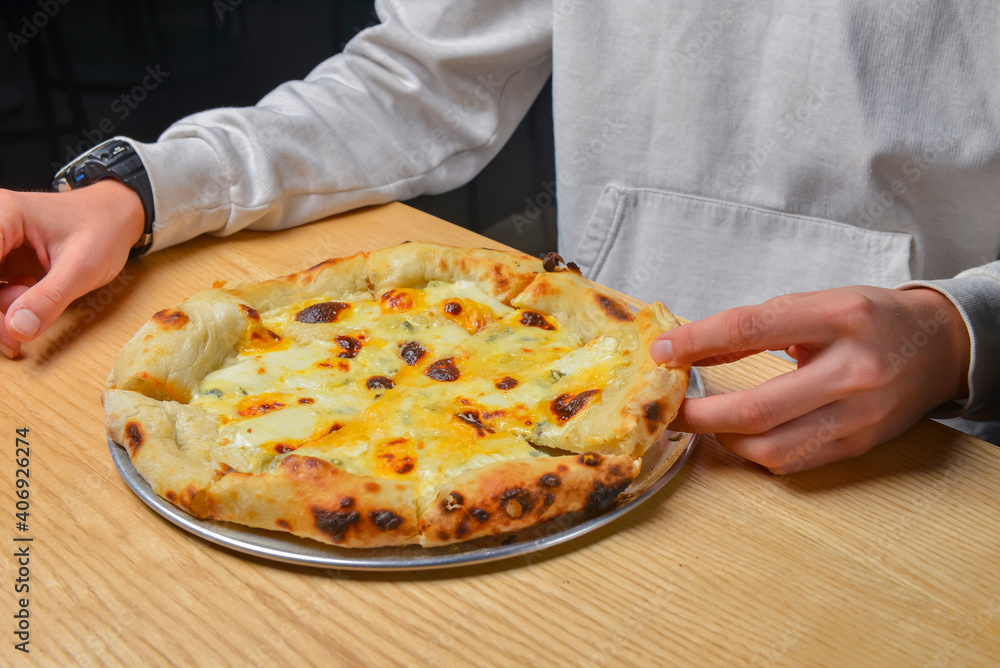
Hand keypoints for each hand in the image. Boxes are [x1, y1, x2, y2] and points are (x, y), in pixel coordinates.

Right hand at [0, 180, 144, 357]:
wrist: (117, 218)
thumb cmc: (103, 231)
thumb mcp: (82, 268)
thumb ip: (49, 299)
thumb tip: (16, 330)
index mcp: (2, 216)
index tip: (4, 331)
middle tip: (13, 337)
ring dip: (1, 308)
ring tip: (32, 297)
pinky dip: (5, 304)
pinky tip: (29, 294)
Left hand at [650, 286, 970, 472]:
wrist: (939, 346)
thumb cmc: (869, 319)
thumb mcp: (816, 304)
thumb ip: (756, 326)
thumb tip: (690, 346)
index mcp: (840, 318)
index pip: (750, 330)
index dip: (696, 342)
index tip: (662, 352)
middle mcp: (853, 370)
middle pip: (757, 407)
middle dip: (699, 415)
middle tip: (669, 409)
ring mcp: (860, 415)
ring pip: (772, 447)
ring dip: (723, 440)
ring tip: (703, 423)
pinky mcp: (860, 445)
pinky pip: (794, 461)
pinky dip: (755, 452)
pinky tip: (738, 436)